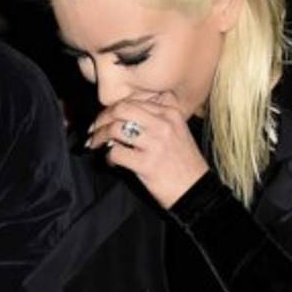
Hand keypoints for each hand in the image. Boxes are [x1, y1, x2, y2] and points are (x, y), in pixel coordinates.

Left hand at [85, 98, 208, 208]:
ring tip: (96, 144)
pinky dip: (109, 157)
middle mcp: (163, 125)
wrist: (197, 190)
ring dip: (100, 137)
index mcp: (170, 114)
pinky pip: (116, 152)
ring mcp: (155, 143)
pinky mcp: (146, 163)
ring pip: (115, 129)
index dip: (113, 109)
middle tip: (94, 128)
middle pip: (121, 109)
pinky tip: (112, 161)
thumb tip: (120, 117)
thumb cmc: (184, 164)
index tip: (104, 118)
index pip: (133, 101)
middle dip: (102, 118)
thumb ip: (154, 120)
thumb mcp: (176, 132)